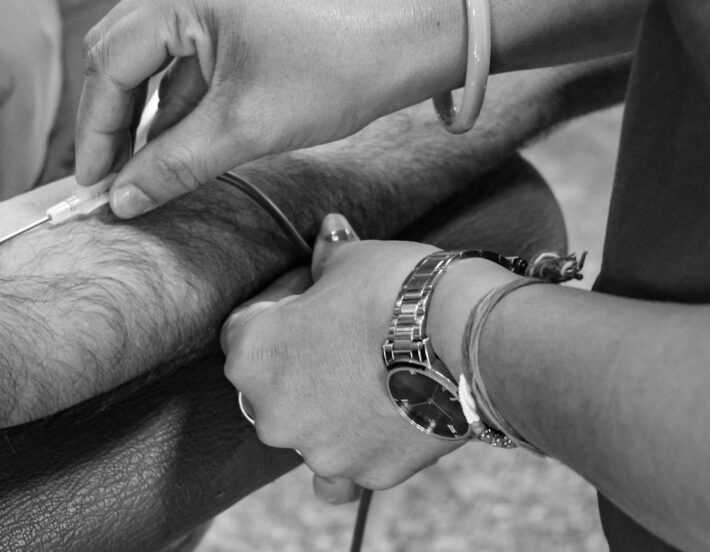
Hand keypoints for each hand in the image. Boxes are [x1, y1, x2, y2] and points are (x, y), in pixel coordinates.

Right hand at [75, 0, 462, 217]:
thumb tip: (121, 200)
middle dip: (110, 118)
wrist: (405, 42)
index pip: (110, 63)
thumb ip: (172, 166)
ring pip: (144, 49)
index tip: (93, 183)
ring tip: (139, 167)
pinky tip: (171, 139)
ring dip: (140, 109)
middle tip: (108, 178)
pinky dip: (171, 92)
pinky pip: (177, 45)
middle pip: (116, 49)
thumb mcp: (244, 131)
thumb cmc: (337, 74)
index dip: (96, 130)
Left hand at [220, 214, 462, 490]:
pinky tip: (363, 439)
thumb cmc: (397, 290)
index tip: (312, 289)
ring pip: (305, 430)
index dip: (280, 302)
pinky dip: (349, 458)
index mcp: (251, 353)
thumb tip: (327, 233)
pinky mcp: (364, 472)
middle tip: (342, 333)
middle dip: (300, 359)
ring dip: (324, 409)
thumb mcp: (352, 259)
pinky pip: (341, 476)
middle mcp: (270, 412)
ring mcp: (316, 449)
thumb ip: (327, 256)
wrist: (465, 338)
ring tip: (367, 378)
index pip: (245, 325)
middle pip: (271, 384)